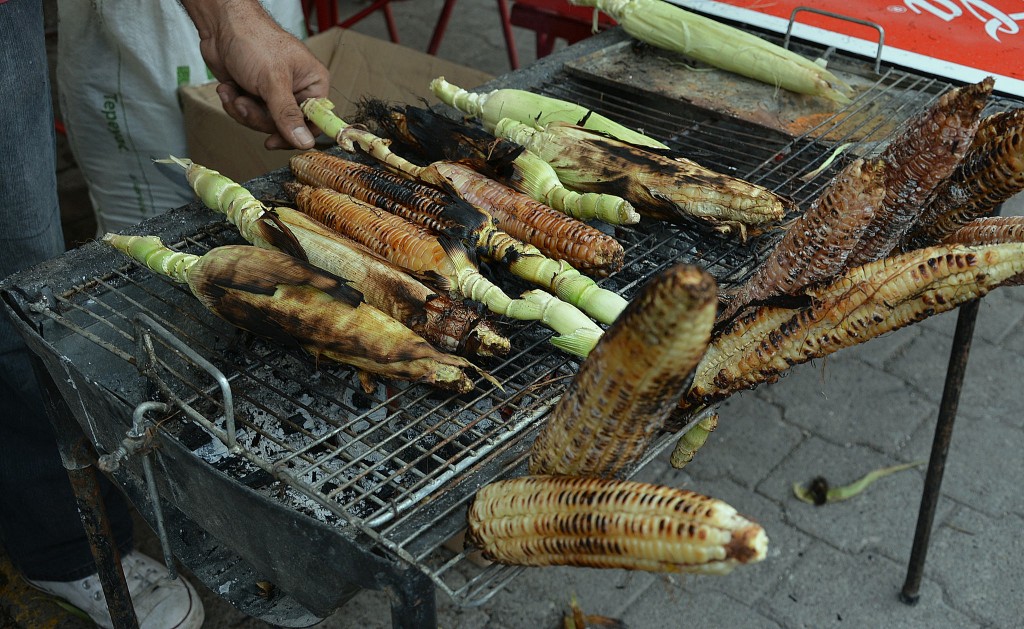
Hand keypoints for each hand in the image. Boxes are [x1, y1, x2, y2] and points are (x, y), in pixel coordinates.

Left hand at [182, 0, 329, 149]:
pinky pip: (248, 116)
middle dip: (259, 118)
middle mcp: (296, 91)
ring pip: (263, 123)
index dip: (297, 134)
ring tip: (235, 92)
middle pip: (285, 127)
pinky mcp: (255, 95)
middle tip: (246, 103)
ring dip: (243, 110)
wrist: (220, 25)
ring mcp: (274, 94)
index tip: (276, 140)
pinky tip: (228, 88)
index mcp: (313, 84)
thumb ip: (288, 114)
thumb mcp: (273, 80)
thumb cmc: (254, 40)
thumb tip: (305, 142)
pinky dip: (234, 104)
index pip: (315, 122)